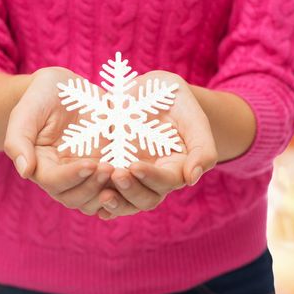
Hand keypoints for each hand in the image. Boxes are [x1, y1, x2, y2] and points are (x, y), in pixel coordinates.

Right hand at [4, 67, 113, 214]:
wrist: (67, 87)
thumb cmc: (42, 95)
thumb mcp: (27, 110)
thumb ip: (19, 140)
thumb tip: (24, 171)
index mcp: (40, 165)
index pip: (53, 182)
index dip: (71, 177)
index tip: (91, 163)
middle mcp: (61, 175)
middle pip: (73, 198)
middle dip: (92, 187)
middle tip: (110, 167)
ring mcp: (83, 175)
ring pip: (93, 201)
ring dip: (107, 193)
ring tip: (121, 172)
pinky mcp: (104, 167)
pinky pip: (113, 189)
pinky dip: (122, 189)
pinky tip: (133, 175)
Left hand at [97, 71, 217, 217]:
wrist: (141, 89)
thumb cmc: (171, 97)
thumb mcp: (190, 112)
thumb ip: (202, 146)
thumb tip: (192, 178)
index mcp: (177, 166)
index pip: (168, 182)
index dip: (152, 178)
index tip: (134, 165)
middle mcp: (155, 177)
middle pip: (147, 199)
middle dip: (131, 191)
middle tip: (116, 174)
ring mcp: (132, 177)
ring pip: (126, 203)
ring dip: (115, 202)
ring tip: (101, 193)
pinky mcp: (112, 171)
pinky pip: (106, 193)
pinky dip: (99, 201)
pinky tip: (91, 198)